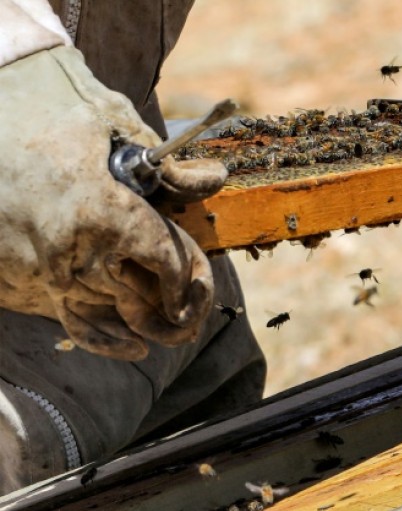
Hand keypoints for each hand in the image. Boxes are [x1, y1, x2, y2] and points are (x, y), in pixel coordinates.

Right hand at [0, 46, 225, 359]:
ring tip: (176, 326)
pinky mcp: (18, 277)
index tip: (199, 281)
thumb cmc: (52, 108)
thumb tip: (216, 180)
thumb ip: (168, 164)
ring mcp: (39, 268)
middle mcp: (68, 248)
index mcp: (99, 210)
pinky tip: (134, 345)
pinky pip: (70, 319)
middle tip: (197, 305)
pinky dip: (104, 337)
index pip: (163, 260)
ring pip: (107, 313)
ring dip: (144, 321)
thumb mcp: (115, 122)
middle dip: (175, 305)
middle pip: (139, 296)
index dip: (188, 276)